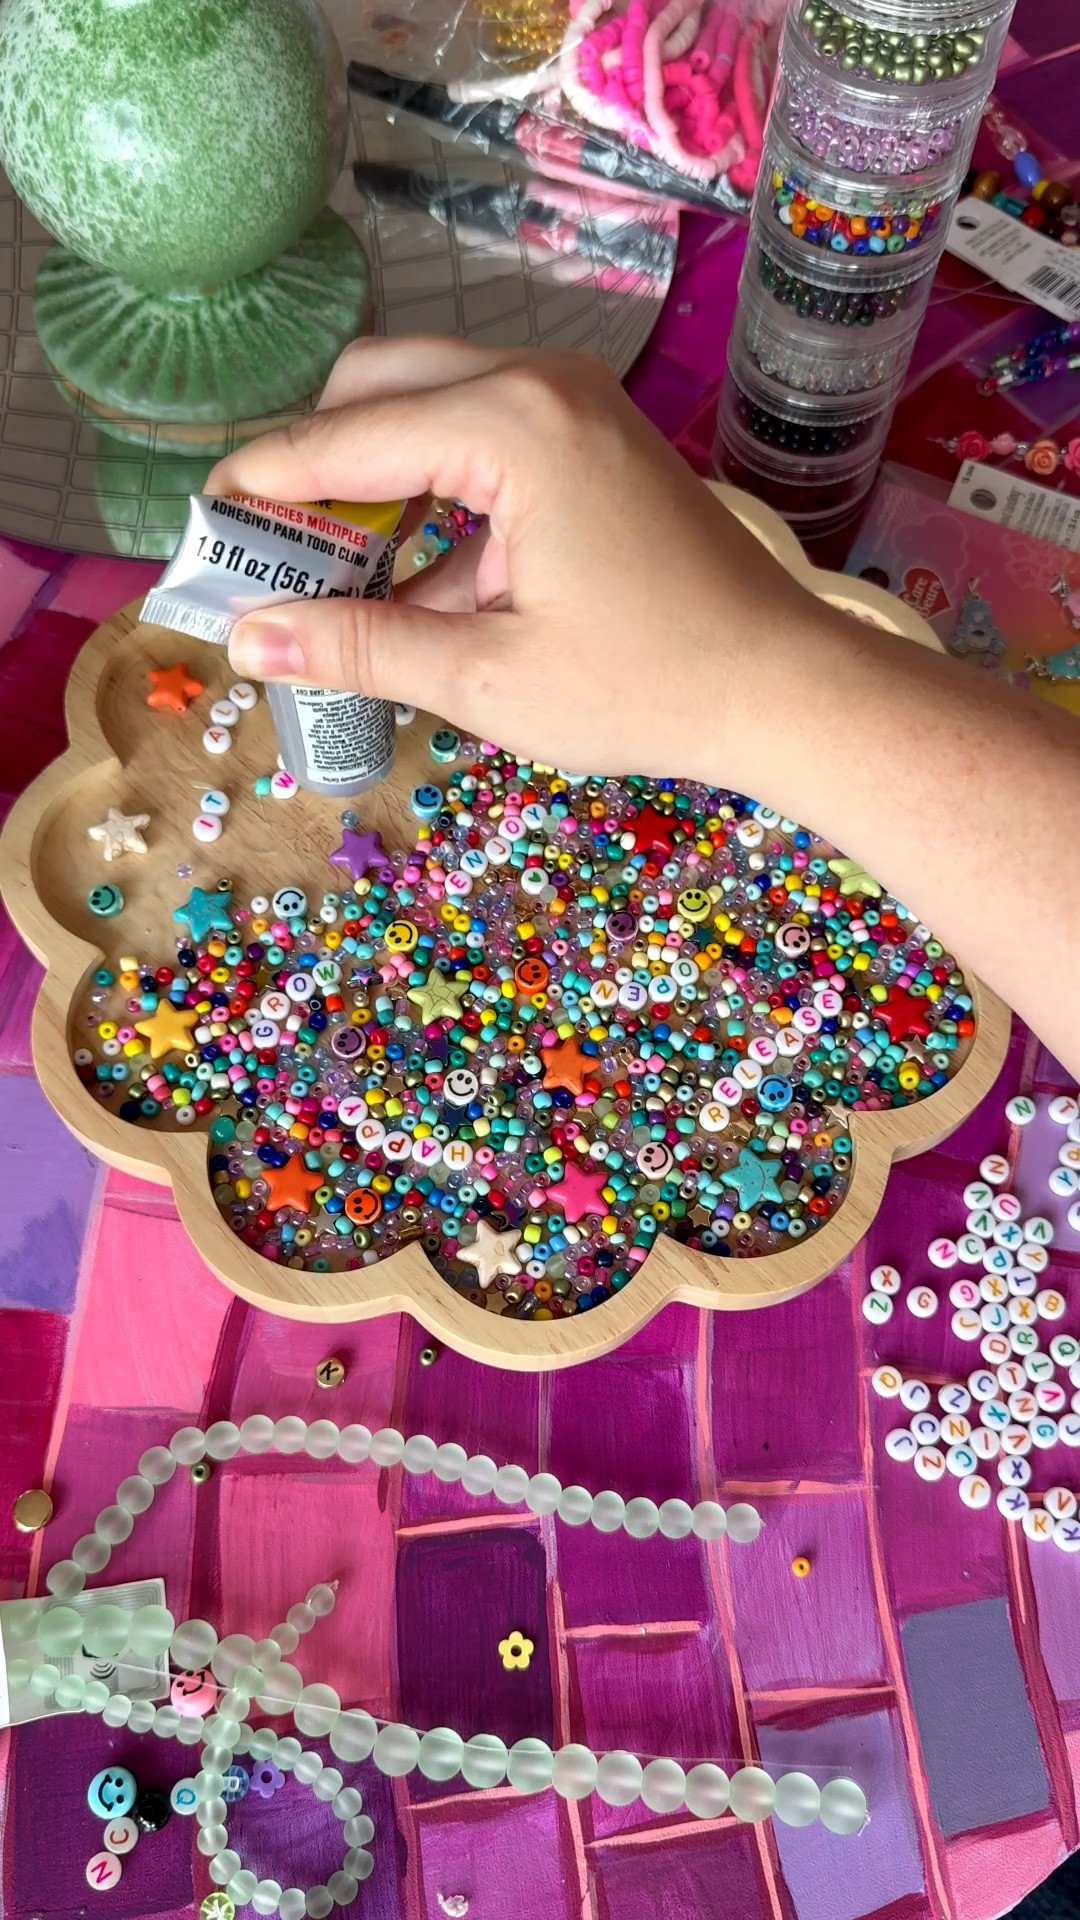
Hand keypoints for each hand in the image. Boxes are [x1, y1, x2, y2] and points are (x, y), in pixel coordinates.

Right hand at [209, 336, 836, 786]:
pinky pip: (479, 447)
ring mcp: (571, 404)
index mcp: (511, 424)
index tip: (203, 535)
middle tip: (269, 553)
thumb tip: (246, 640)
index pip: (342, 439)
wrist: (785, 685)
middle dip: (311, 466)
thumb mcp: (489, 678)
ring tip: (329, 577)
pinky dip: (433, 503)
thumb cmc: (649, 686)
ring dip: (371, 484)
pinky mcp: (589, 439)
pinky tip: (411, 592)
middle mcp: (538, 384)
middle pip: (376, 388)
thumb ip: (360, 647)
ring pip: (426, 410)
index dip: (261, 487)